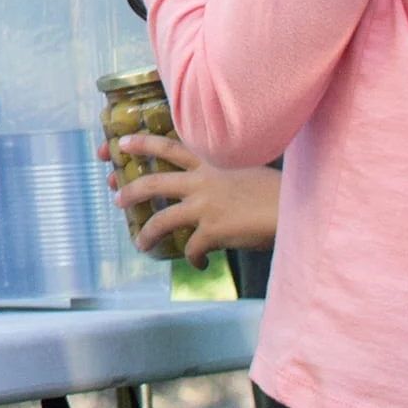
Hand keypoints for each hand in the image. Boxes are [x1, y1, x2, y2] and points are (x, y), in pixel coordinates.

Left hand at [111, 132, 280, 265]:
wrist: (292, 207)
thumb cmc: (277, 192)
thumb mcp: (246, 174)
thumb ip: (225, 181)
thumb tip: (218, 197)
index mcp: (211, 165)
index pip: (170, 147)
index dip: (143, 144)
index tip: (122, 142)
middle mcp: (203, 182)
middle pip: (156, 182)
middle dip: (131, 190)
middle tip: (116, 196)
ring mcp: (206, 206)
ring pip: (163, 219)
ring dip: (147, 233)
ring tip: (140, 244)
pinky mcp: (213, 231)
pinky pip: (192, 249)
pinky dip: (194, 259)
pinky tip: (200, 264)